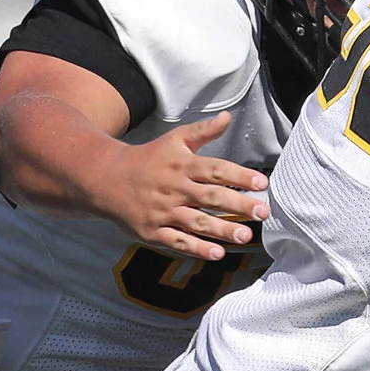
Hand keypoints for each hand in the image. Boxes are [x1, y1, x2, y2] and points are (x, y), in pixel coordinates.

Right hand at [102, 113, 268, 261]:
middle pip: (211, 197)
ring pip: (196, 222)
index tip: (261, 183)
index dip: (239, 176)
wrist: (106, 178)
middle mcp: (174, 188)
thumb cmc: (148, 159)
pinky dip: (197, 248)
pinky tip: (217, 253)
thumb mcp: (174, 140)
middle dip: (239, 205)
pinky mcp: (153, 231)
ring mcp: (163, 211)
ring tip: (246, 235)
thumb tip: (227, 117)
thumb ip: (203, 131)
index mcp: (182, 164)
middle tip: (263, 212)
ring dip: (222, 229)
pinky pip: (177, 241)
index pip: (216, 169)